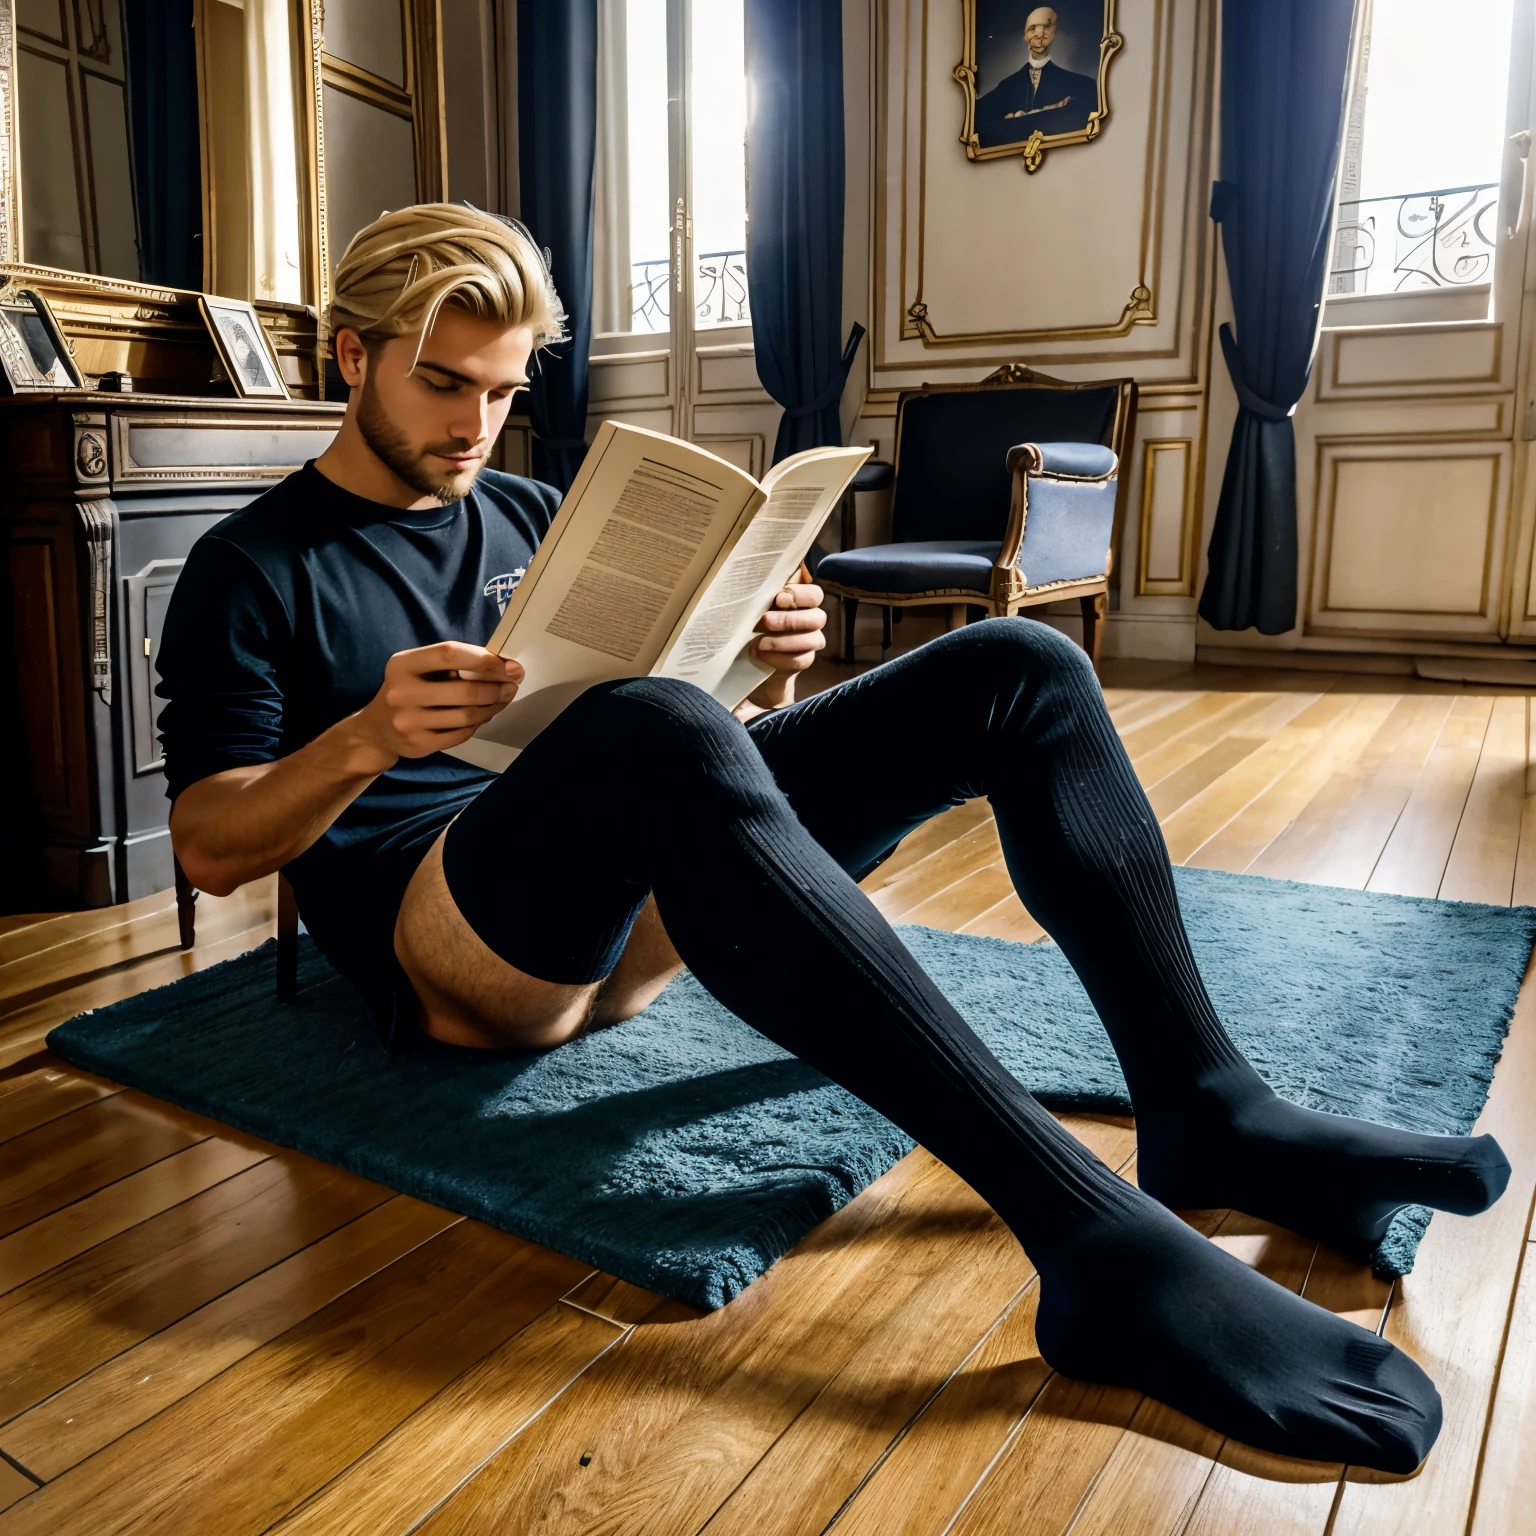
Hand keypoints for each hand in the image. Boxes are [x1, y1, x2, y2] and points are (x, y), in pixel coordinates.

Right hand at [353, 641, 522, 765]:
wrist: (377, 729)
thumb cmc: (409, 689)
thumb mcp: (419, 668)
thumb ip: (452, 663)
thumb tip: (503, 665)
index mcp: (403, 664)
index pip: (450, 653)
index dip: (485, 660)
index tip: (511, 666)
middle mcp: (402, 692)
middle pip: (464, 690)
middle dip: (496, 688)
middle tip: (513, 685)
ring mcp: (408, 721)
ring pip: (467, 715)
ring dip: (492, 707)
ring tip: (502, 699)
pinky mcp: (418, 744)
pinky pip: (462, 733)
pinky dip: (477, 724)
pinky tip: (483, 716)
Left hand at [744, 582, 826, 711]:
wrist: (754, 652)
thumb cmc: (758, 619)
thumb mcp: (761, 601)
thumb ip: (772, 585)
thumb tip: (791, 566)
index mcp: (805, 602)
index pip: (815, 595)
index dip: (800, 595)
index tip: (779, 598)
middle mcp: (814, 620)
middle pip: (818, 618)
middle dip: (789, 620)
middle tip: (765, 621)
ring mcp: (812, 641)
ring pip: (812, 640)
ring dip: (783, 641)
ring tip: (759, 642)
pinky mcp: (805, 660)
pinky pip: (801, 660)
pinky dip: (779, 658)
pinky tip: (762, 653)